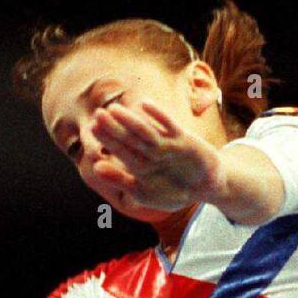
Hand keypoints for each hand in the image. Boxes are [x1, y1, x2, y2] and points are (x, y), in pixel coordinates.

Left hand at [90, 99, 225, 211]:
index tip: (91, 128)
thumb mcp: (144, 192)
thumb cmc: (174, 192)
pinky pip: (170, 126)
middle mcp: (151, 152)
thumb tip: (95, 168)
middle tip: (98, 114)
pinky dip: (158, 116)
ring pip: (146, 131)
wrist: (206, 188)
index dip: (107, 139)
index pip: (120, 150)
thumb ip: (120, 181)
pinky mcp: (184, 141)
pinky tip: (145, 105)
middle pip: (130, 138)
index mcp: (140, 165)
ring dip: (130, 120)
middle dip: (114, 127)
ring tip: (114, 109)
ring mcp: (167, 145)